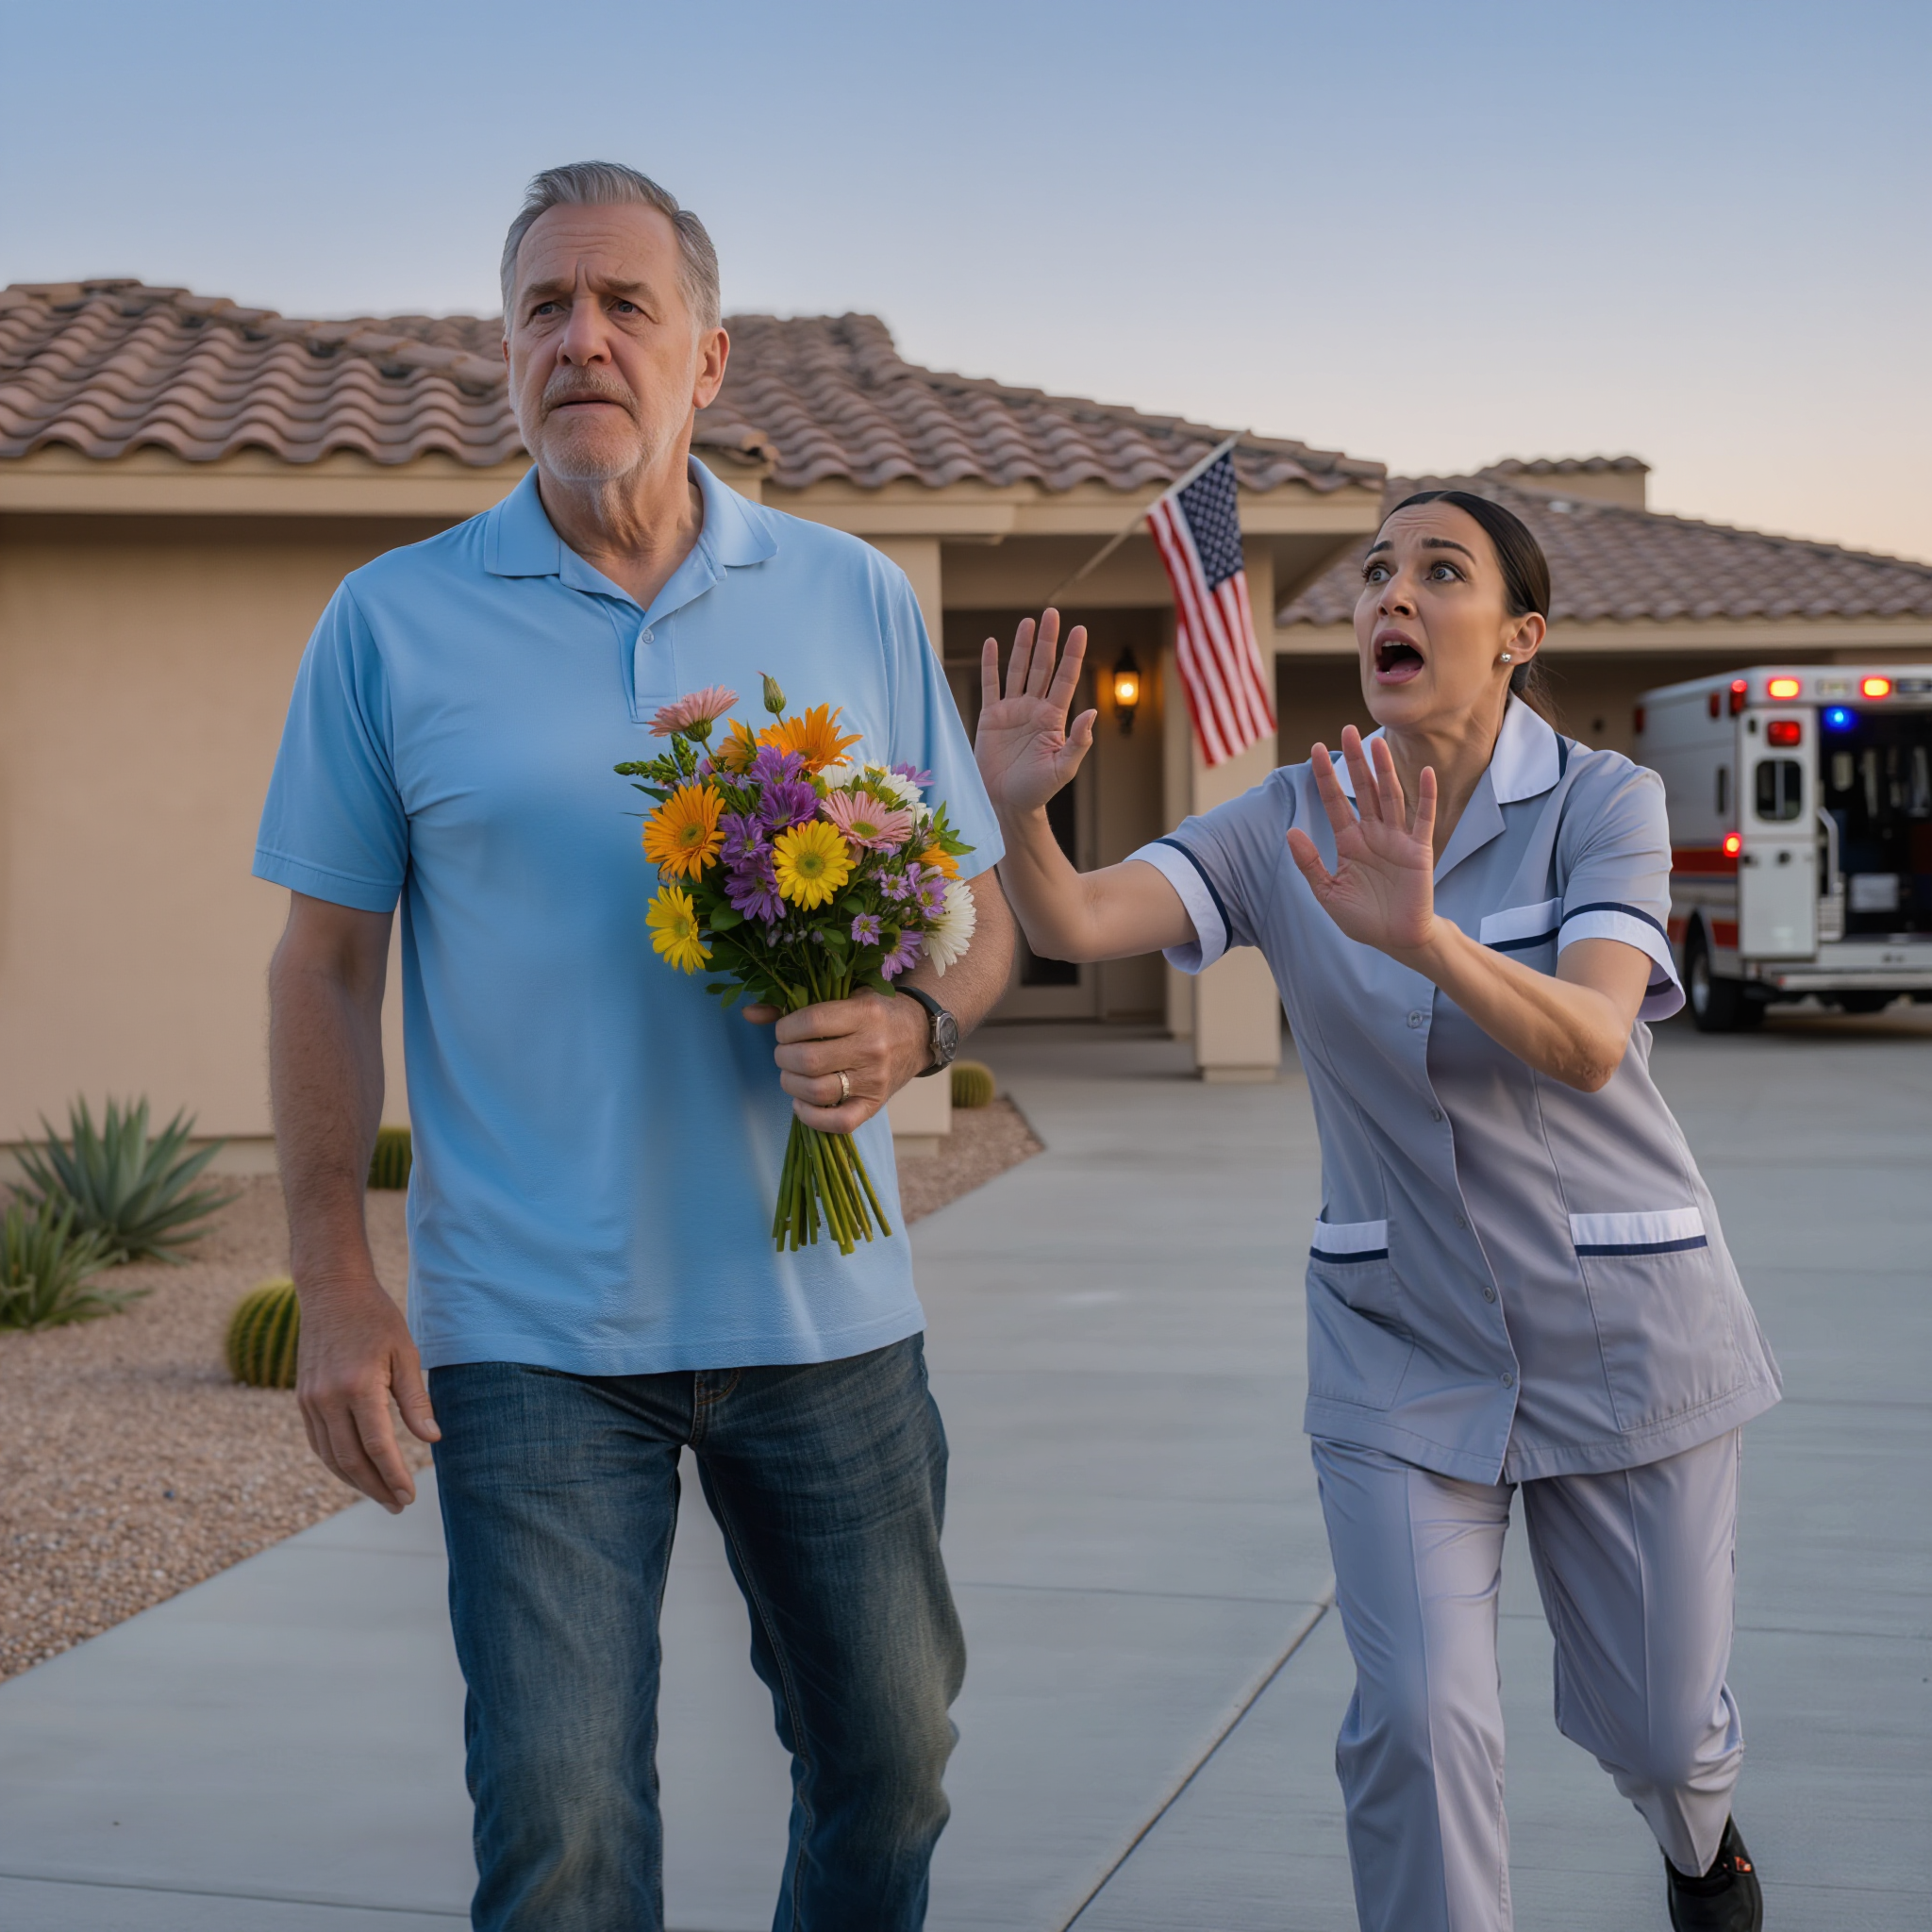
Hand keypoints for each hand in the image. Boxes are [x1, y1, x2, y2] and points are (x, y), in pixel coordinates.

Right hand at [294, 1273, 439, 1512]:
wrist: (332, 1291)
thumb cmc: (377, 1319)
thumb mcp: (405, 1353)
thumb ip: (415, 1400)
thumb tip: (432, 1440)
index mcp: (358, 1386)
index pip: (378, 1447)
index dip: (395, 1476)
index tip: (410, 1496)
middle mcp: (328, 1398)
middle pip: (351, 1460)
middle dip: (376, 1488)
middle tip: (398, 1505)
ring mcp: (310, 1400)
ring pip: (331, 1457)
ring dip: (355, 1482)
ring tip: (380, 1495)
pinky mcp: (303, 1398)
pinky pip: (318, 1442)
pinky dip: (336, 1463)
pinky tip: (355, 1471)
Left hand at [743, 989, 929, 1130]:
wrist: (918, 1033)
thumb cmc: (874, 1012)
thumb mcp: (843, 996)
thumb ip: (795, 1005)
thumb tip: (749, 1014)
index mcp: (864, 1013)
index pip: (809, 1023)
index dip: (784, 1029)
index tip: (784, 1032)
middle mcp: (872, 1047)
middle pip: (808, 1060)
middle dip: (783, 1058)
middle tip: (785, 1054)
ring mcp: (875, 1079)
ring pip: (817, 1091)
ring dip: (791, 1085)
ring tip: (791, 1075)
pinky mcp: (875, 1104)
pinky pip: (839, 1123)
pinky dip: (811, 1118)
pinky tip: (801, 1103)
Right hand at [975, 610, 1097, 817]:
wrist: (1006, 803)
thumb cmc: (1038, 790)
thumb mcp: (1063, 769)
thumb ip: (1077, 742)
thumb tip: (1091, 713)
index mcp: (1054, 718)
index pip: (1065, 678)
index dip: (1072, 654)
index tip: (1079, 630)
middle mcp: (1034, 709)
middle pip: (1042, 667)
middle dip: (1047, 640)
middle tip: (1051, 613)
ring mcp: (1012, 711)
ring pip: (1018, 670)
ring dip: (1022, 646)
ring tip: (1028, 622)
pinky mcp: (990, 718)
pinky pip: (991, 685)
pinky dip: (990, 665)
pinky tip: (993, 644)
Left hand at [1285, 726, 1439, 956]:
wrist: (1396, 940)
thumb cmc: (1363, 918)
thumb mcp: (1328, 892)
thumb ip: (1310, 863)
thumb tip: (1290, 832)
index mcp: (1349, 841)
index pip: (1335, 802)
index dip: (1325, 776)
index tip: (1314, 748)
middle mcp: (1373, 834)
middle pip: (1364, 789)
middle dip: (1355, 761)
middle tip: (1347, 730)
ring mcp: (1398, 839)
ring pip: (1390, 797)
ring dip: (1384, 770)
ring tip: (1376, 742)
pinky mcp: (1419, 850)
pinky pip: (1423, 819)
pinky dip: (1425, 796)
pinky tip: (1423, 773)